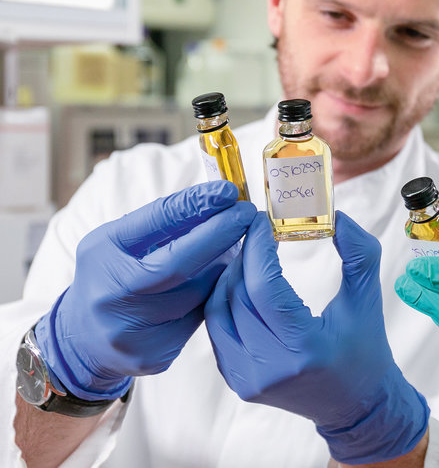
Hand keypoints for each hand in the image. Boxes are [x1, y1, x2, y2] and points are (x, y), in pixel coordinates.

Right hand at [34, 181, 254, 399]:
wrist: (84, 339)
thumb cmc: (113, 275)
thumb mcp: (122, 240)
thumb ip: (165, 221)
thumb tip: (219, 199)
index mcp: (102, 253)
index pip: (154, 223)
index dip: (195, 204)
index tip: (227, 191)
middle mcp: (110, 294)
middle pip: (178, 264)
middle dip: (219, 234)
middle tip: (246, 214)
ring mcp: (130, 329)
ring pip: (197, 292)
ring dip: (222, 266)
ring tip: (231, 248)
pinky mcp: (153, 354)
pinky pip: (199, 318)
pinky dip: (213, 295)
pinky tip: (218, 283)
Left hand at [204, 211, 428, 463]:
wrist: (356, 405)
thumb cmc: (365, 349)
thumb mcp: (368, 299)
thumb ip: (359, 253)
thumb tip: (338, 216)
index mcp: (306, 348)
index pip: (265, 288)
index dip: (258, 249)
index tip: (262, 221)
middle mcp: (272, 368)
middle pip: (238, 297)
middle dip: (243, 256)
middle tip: (253, 230)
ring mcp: (249, 380)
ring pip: (219, 312)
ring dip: (228, 276)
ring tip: (246, 253)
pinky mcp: (238, 383)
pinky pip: (217, 331)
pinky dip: (224, 301)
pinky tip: (239, 282)